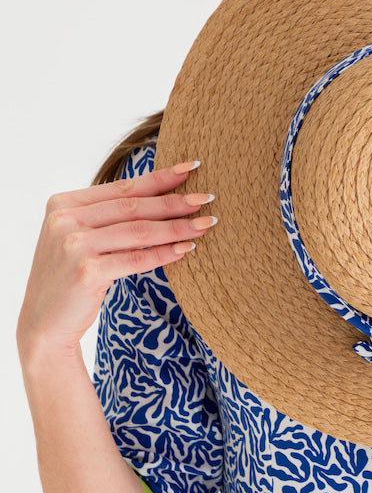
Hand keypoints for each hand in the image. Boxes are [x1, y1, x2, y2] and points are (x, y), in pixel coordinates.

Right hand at [17, 161, 216, 361]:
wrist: (44, 323)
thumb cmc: (70, 277)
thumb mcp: (80, 238)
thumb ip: (107, 217)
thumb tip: (163, 196)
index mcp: (62, 204)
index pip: (121, 189)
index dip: (159, 178)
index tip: (191, 168)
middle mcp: (64, 220)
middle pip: (133, 207)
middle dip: (174, 202)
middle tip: (207, 198)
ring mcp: (73, 246)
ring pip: (138, 231)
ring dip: (176, 227)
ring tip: (205, 224)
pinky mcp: (86, 272)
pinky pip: (136, 259)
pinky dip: (165, 253)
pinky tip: (187, 249)